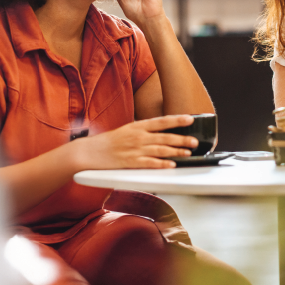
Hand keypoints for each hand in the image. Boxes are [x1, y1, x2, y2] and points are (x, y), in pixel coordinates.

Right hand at [70, 115, 197, 169]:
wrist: (90, 152)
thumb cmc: (109, 142)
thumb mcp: (126, 130)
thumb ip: (143, 131)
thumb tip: (161, 131)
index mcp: (137, 126)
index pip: (161, 121)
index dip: (177, 120)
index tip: (190, 119)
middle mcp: (137, 137)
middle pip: (165, 137)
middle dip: (182, 139)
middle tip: (195, 141)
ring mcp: (134, 150)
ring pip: (160, 150)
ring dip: (176, 151)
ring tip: (188, 153)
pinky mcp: (131, 163)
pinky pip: (150, 163)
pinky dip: (162, 164)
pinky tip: (171, 164)